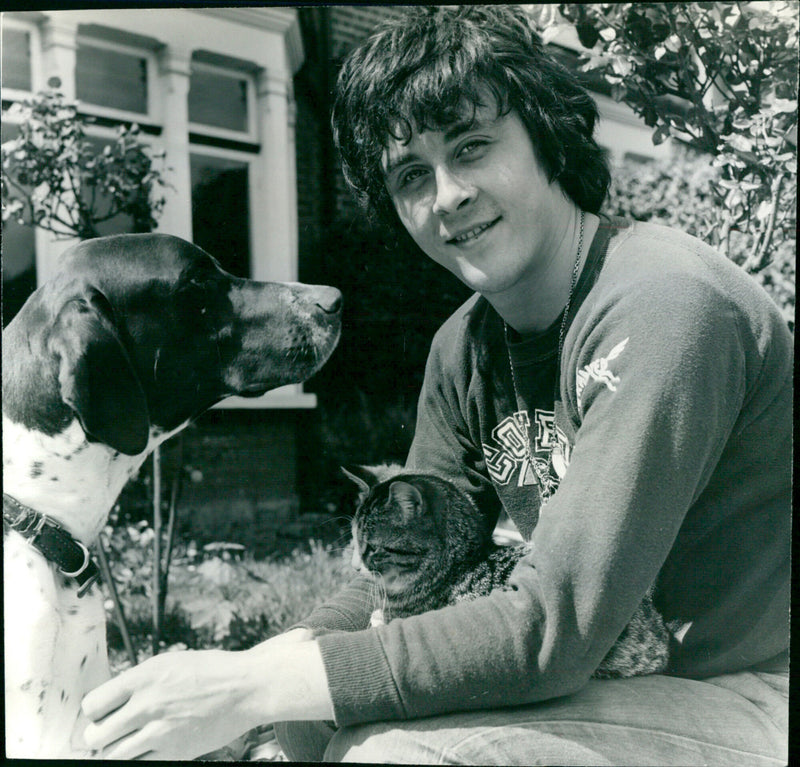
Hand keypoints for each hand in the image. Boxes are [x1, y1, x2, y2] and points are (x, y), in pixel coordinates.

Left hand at [81, 629, 329, 759]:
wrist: (246, 688)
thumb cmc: (210, 671)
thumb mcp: (170, 663)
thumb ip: (139, 681)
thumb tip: (109, 702)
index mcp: (145, 676)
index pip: (93, 704)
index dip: (94, 712)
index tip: (102, 713)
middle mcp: (148, 704)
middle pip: (96, 734)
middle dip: (99, 735)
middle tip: (110, 732)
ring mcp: (161, 731)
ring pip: (113, 755)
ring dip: (116, 750)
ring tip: (128, 742)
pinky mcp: (175, 752)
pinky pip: (139, 765)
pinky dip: (138, 759)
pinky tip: (148, 748)